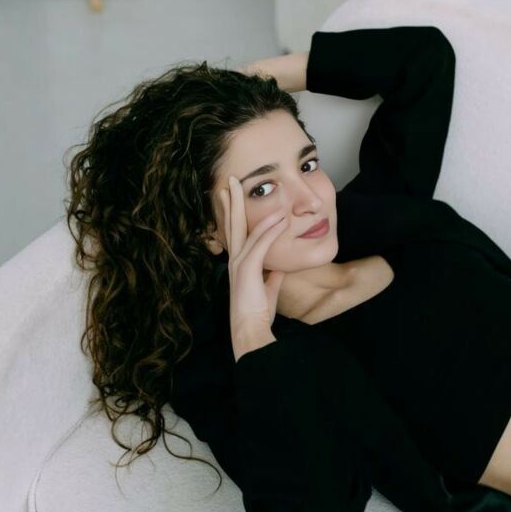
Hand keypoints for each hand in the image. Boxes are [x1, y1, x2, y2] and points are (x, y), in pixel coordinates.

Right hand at [219, 175, 289, 329]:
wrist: (249, 330)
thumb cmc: (257, 312)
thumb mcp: (267, 288)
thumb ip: (272, 275)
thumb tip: (280, 267)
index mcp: (239, 263)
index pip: (236, 233)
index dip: (234, 214)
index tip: (232, 197)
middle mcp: (235, 260)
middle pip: (231, 224)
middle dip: (230, 201)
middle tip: (230, 181)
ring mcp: (239, 263)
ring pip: (243, 228)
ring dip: (245, 207)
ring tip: (245, 187)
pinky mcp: (247, 269)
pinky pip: (260, 244)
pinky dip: (270, 230)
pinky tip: (279, 218)